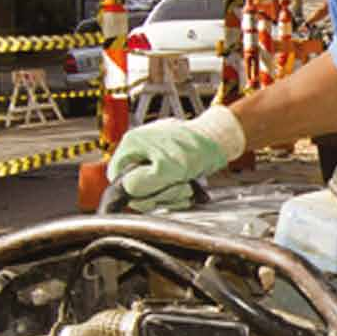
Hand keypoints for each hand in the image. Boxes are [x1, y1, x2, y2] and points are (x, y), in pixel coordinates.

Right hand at [107, 105, 243, 212]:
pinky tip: (188, 186)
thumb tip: (125, 192)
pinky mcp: (165, 166)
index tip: (151, 194)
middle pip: (136, 189)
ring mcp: (152, 159)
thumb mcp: (168, 169)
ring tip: (186, 184)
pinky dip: (177, 192)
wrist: (219, 140)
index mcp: (132, 146)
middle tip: (178, 186)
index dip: (133, 192)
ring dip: (171, 194)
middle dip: (159, 194)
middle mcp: (138, 151)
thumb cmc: (196, 148)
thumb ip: (143, 183)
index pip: (117, 180)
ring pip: (152, 192)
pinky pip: (164, 189)